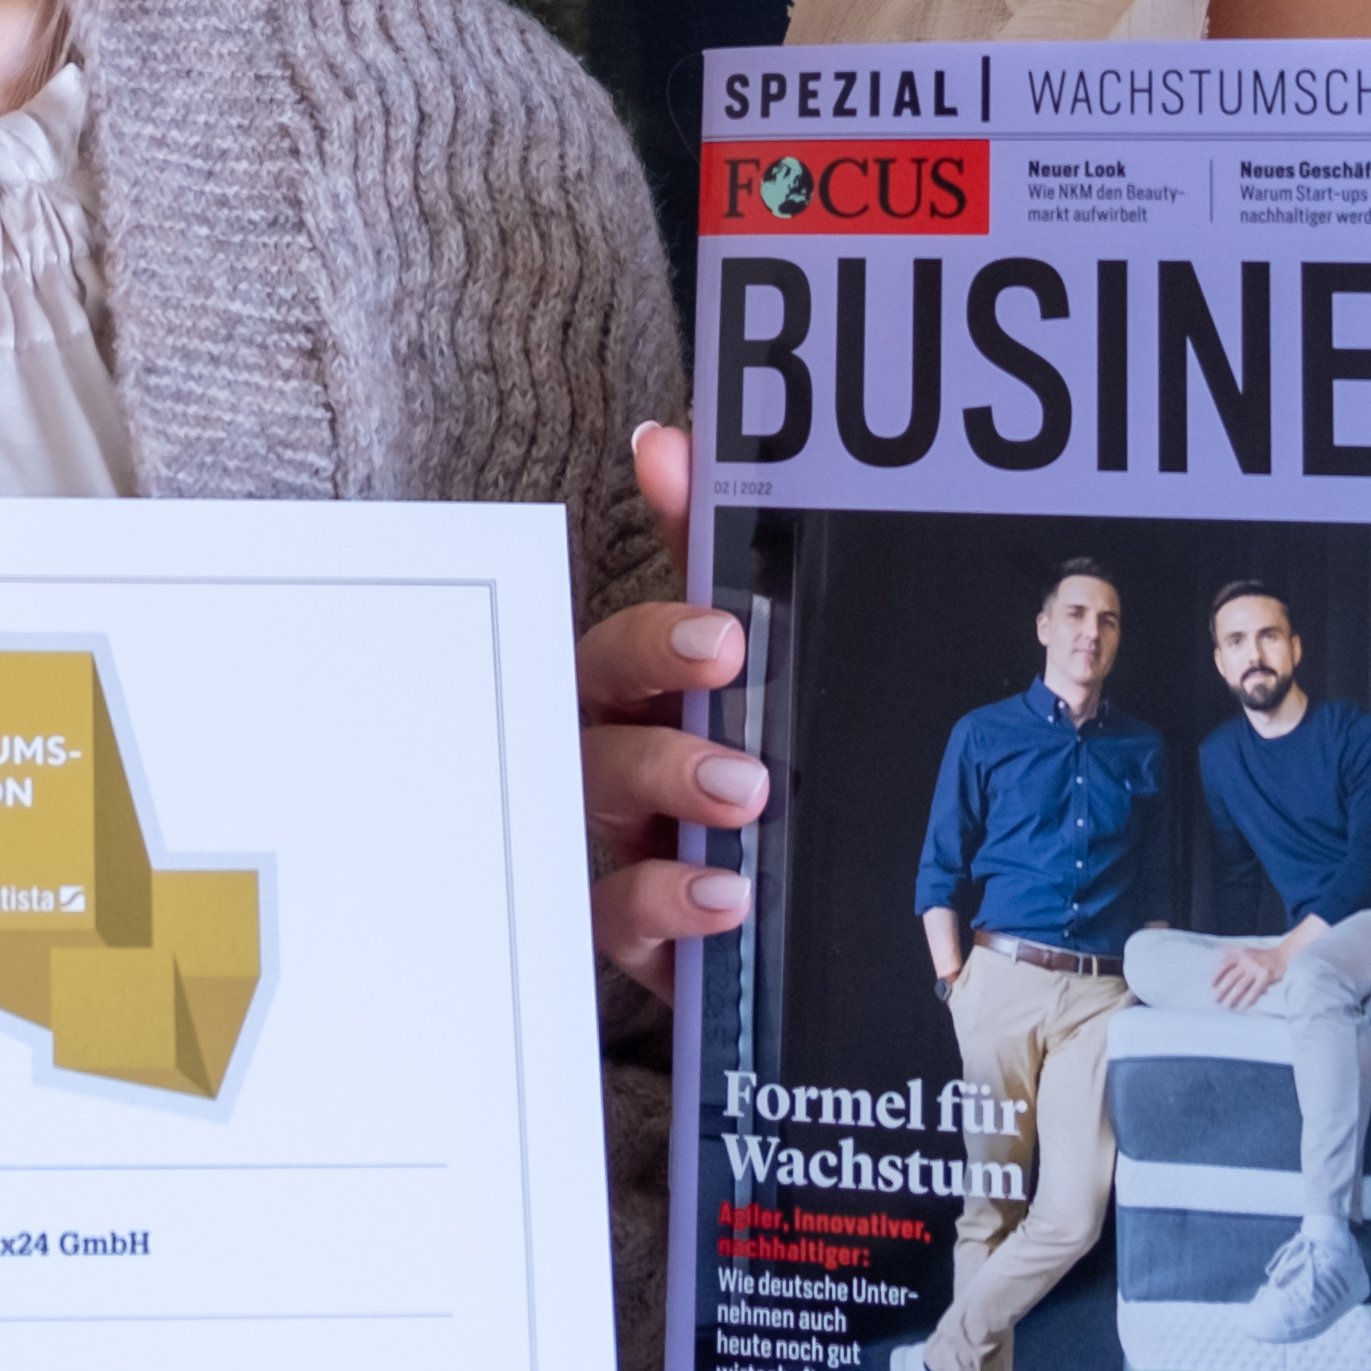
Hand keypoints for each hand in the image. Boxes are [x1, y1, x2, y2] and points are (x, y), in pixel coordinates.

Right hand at [587, 421, 766, 987]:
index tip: (724, 630)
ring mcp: (616, 842)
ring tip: (746, 794)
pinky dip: (664, 903)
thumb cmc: (736, 762)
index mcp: (642, 694)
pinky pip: (620, 914)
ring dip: (666, 784)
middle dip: (657, 689)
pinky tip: (725, 896)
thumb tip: (667, 441)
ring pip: (601, 801)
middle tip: (732, 679)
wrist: (770, 912)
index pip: (628, 644)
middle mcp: (615, 756)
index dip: (661, 630)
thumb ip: (710, 554)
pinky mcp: (634, 929)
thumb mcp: (744, 664)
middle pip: (599, 709)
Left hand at [1208, 937, 1290, 1010]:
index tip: (1212, 986)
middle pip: (1230, 978)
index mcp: (1240, 954)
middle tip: (1216, 1000)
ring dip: (1232, 998)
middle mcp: (1246, 960)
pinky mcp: (1265, 977)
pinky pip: (1253, 991)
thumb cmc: (1261, 957)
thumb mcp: (1246, 952)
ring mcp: (1256, 968)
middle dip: (1222, 991)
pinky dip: (1247, 1000)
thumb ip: (1234, 960)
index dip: (1216, 975)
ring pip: (1240, 986)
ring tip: (1227, 1006)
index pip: (1224, 965)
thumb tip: (1218, 977)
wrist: (1282, 955)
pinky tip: (1242, 1007)